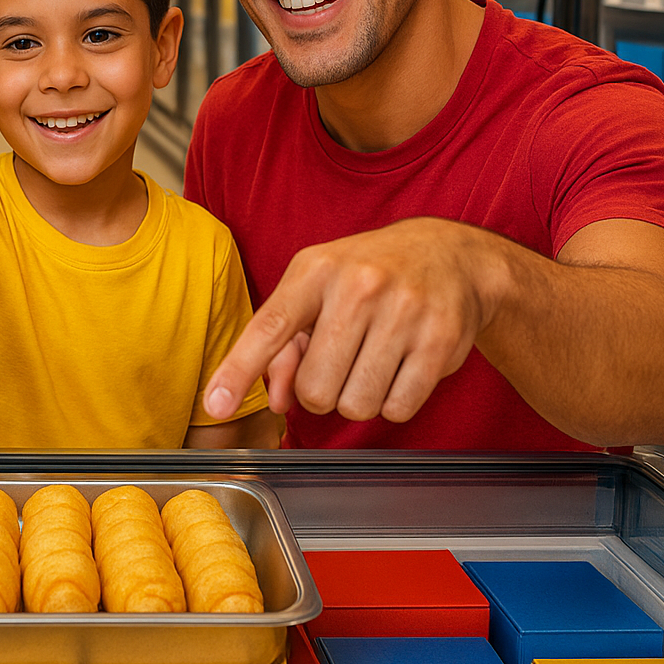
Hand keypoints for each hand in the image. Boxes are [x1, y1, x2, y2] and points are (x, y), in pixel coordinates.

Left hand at [202, 218, 499, 424]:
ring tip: (372, 361)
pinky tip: (401, 367)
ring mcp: (403, 311)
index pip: (269, 327)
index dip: (237, 371)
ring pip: (356, 405)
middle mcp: (358, 286)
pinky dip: (394, 402)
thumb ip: (284, 345)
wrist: (449, 255)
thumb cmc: (368, 275)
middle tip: (338, 363)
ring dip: (358, 398)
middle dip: (320, 392)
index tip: (213, 405)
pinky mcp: (440, 339)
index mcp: (316, 270)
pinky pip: (398, 408)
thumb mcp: (317, 289)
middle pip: (315, 388)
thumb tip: (276, 401)